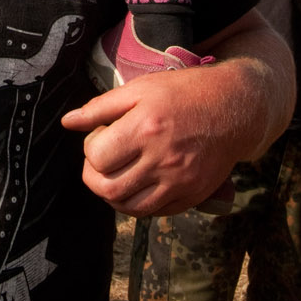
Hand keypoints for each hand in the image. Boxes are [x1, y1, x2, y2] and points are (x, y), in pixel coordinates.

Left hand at [61, 73, 237, 216]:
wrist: (232, 108)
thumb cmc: (182, 92)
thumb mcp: (139, 88)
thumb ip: (100, 107)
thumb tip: (68, 122)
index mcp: (145, 128)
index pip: (97, 157)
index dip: (90, 148)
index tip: (99, 136)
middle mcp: (162, 160)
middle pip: (109, 188)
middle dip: (93, 177)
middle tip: (99, 160)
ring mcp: (179, 182)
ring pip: (130, 207)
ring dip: (112, 194)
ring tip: (115, 172)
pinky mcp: (192, 195)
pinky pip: (155, 212)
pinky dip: (138, 203)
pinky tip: (137, 182)